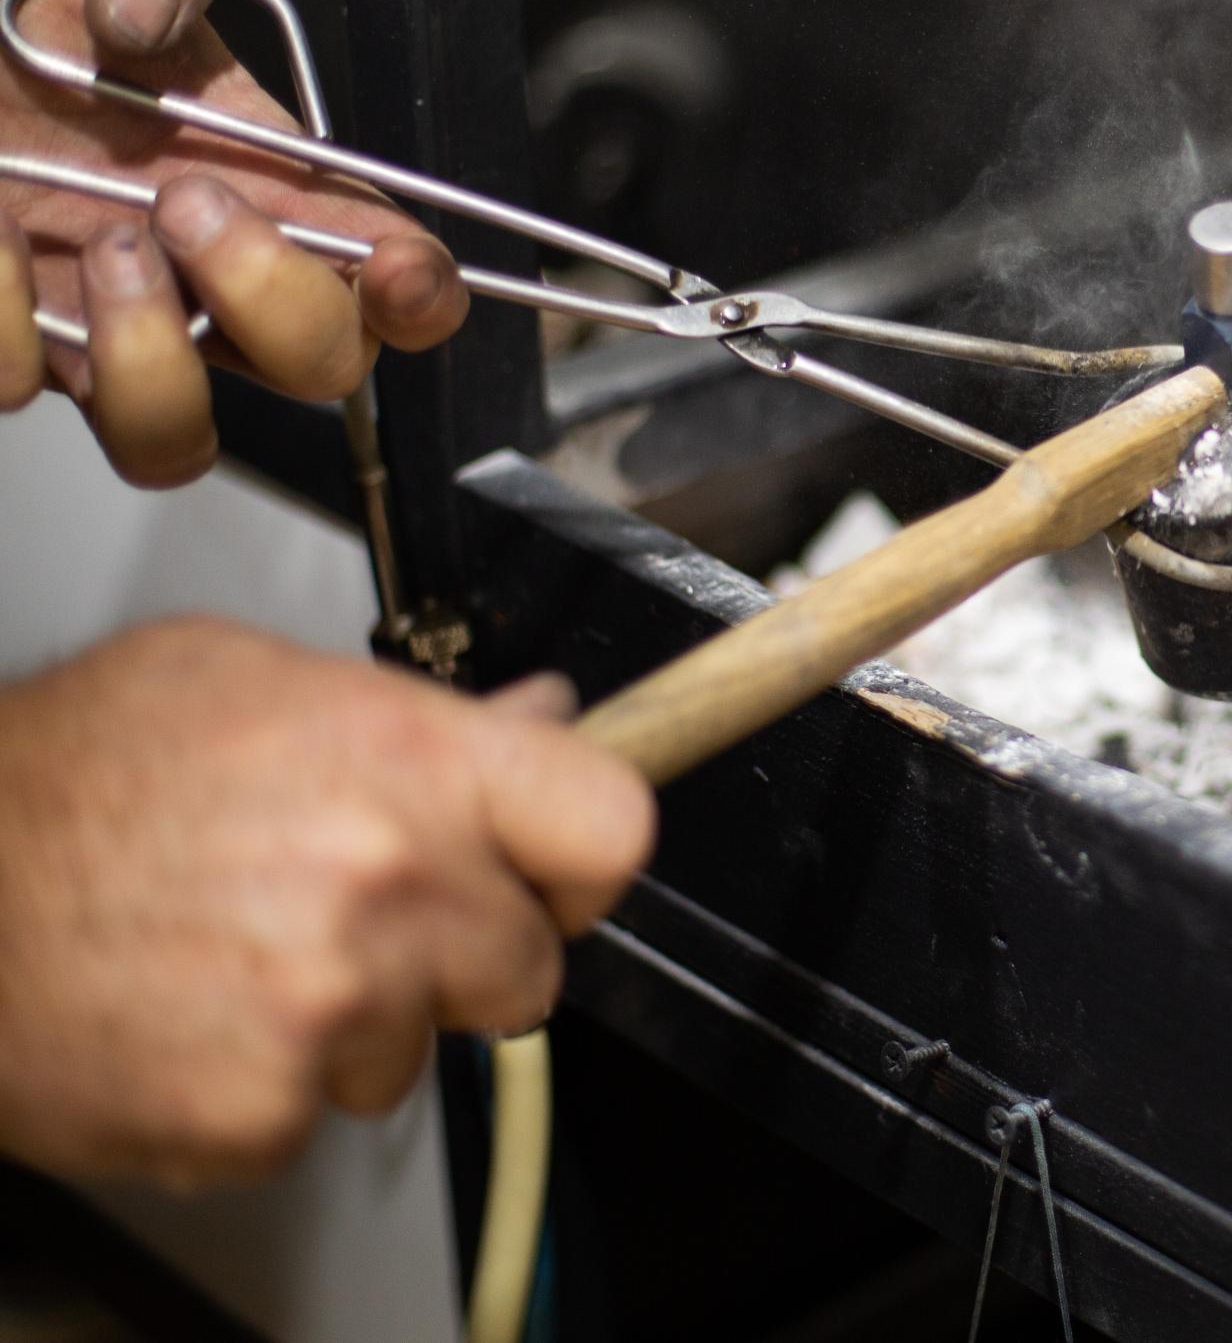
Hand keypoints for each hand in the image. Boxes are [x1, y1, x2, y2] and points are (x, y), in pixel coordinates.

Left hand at [0, 0, 469, 485]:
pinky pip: (21, 389)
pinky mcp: (7, 350)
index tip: (394, 267)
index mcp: (247, 175)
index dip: (420, 292)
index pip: (388, 273)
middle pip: (322, 368)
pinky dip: (2, 320)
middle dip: (278, 297)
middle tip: (188, 204)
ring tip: (92, 245)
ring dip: (153, 355)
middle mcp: (185, 271)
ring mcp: (89, 328)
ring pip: (176, 439)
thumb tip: (153, 13)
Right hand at [0, 618, 654, 1186]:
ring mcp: (330, 1007)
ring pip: (421, 1048)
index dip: (584, 856)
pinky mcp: (261, 1110)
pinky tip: (194, 1013)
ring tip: (245, 950)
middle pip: (529, 964)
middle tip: (367, 915)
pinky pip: (318, 1112)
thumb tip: (537, 717)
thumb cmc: (61, 779)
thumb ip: (418, 708)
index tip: (556, 867)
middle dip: (464, 950)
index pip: (609, 827)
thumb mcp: (245, 679)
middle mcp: (387, 883)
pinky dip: (266, 1082)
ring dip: (360, 1019)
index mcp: (407, 763)